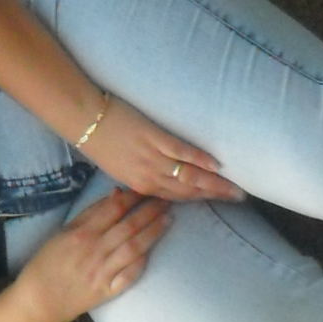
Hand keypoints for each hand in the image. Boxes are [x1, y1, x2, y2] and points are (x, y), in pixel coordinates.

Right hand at [12, 189, 171, 321]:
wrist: (40, 299)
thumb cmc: (48, 262)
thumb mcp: (63, 232)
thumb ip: (90, 214)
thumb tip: (116, 195)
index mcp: (81, 233)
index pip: (114, 208)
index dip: (133, 197)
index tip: (147, 189)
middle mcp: (94, 250)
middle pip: (129, 226)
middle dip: (151, 210)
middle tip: (166, 199)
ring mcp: (103, 271)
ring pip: (134, 247)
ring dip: (153, 232)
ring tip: (169, 219)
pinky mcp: (108, 290)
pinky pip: (130, 274)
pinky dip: (142, 261)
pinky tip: (153, 250)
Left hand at [80, 94, 240, 199]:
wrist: (84, 120)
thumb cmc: (99, 142)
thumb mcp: (117, 167)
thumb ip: (138, 176)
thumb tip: (154, 180)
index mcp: (139, 185)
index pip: (175, 197)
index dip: (198, 200)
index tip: (218, 201)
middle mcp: (148, 176)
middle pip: (187, 190)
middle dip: (214, 195)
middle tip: (238, 198)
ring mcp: (152, 158)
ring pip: (188, 176)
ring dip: (213, 182)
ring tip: (234, 187)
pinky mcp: (153, 138)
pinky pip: (180, 152)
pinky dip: (199, 159)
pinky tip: (216, 164)